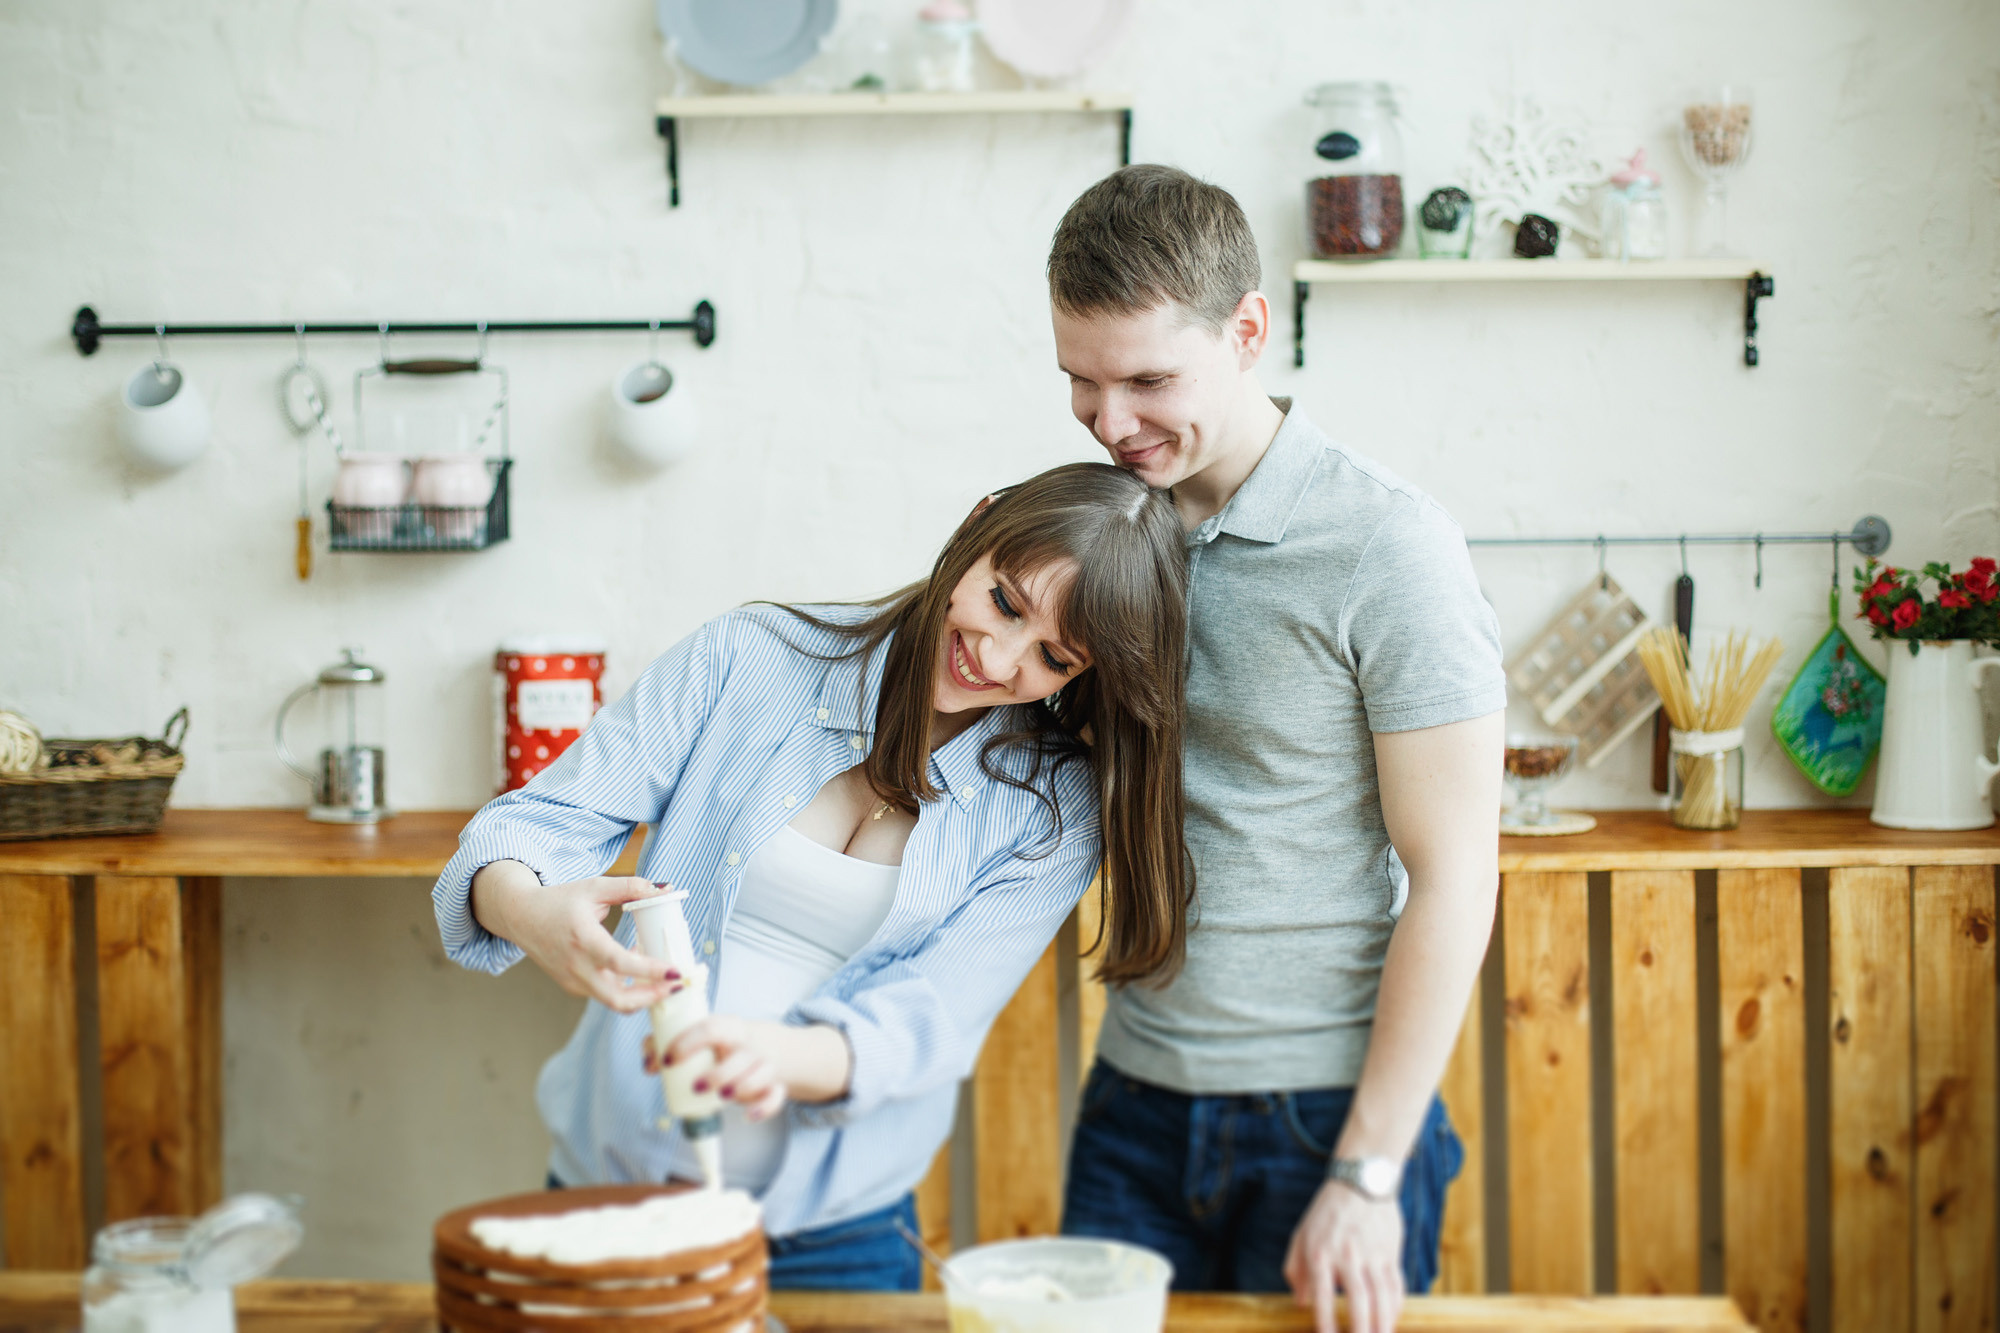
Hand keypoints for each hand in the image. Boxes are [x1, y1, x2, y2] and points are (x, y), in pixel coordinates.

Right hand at [471, 862, 676, 1012]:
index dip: (648, 971)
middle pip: (618, 999)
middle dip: (652, 997)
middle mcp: (576, 966)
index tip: (674, 972)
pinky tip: (637, 966)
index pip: (618, 963)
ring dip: (643, 992)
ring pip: (614, 1001)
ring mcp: (573, 981)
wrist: (521, 917)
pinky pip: (606, 994)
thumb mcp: (595, 887)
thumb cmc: (560, 901)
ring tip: (662, 972)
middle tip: (678, 985)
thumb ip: (632, 887)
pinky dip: (627, 987)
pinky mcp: (573, 987)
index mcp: (582, 939)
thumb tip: (667, 889)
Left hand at [643, 1017, 787, 1120]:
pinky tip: (748, 1117)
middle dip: (719, 1073)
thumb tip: (648, 1063)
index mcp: (728, 1027)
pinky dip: (765, 1107)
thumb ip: (667, 1044)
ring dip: (742, 1087)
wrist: (765, 1046)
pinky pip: (776, 1095)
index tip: (668, 1060)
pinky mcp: (773, 1084)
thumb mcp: (699, 1038)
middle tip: (696, 1087)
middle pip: (741, 1054)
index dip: (687, 1043)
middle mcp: (748, 1044)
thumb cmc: (722, 1045)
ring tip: (722, 1097)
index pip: (710, 1029)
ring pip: (761, 1073)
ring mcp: (764, 1064)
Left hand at [1283, 1179, 1403, 1332]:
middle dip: (1362, 1329)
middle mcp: (1348, 1255)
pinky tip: (1391, 1320)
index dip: (1325, 1323)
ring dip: (1383, 1323)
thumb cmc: (1327, 1213)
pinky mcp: (1391, 1252)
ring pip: (1382, 1296)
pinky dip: (1395, 1306)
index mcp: (1321, 1253)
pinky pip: (1396, 1285)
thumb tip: (1300, 1303)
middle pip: (1358, 1300)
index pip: (1323, 1295)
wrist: (1361, 1181)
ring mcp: (1373, 1254)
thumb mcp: (1301, 1236)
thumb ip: (1296, 1270)